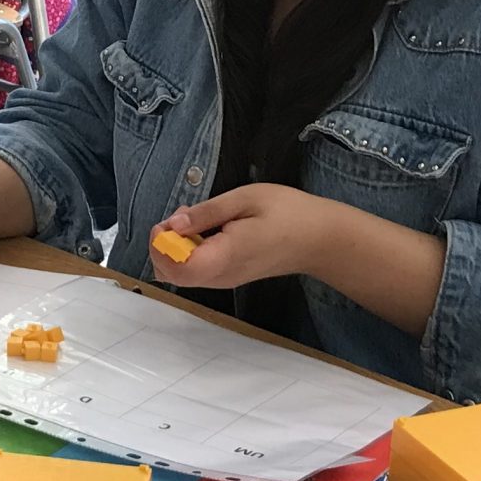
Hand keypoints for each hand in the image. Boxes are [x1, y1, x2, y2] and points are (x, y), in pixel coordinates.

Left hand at [146, 186, 329, 292]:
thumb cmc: (287, 213)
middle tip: (181, 217)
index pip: (176, 269)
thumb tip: (171, 224)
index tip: (169, 222)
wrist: (319, 239)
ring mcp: (224, 281)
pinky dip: (189, 252)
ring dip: (176, 248)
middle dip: (163, 246)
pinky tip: (206, 230)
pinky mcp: (228, 278)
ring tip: (196, 219)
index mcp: (225, 257)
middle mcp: (221, 276)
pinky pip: (196, 271)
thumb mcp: (245, 199)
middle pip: (172, 275)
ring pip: (181, 275)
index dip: (161, 246)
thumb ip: (206, 213)